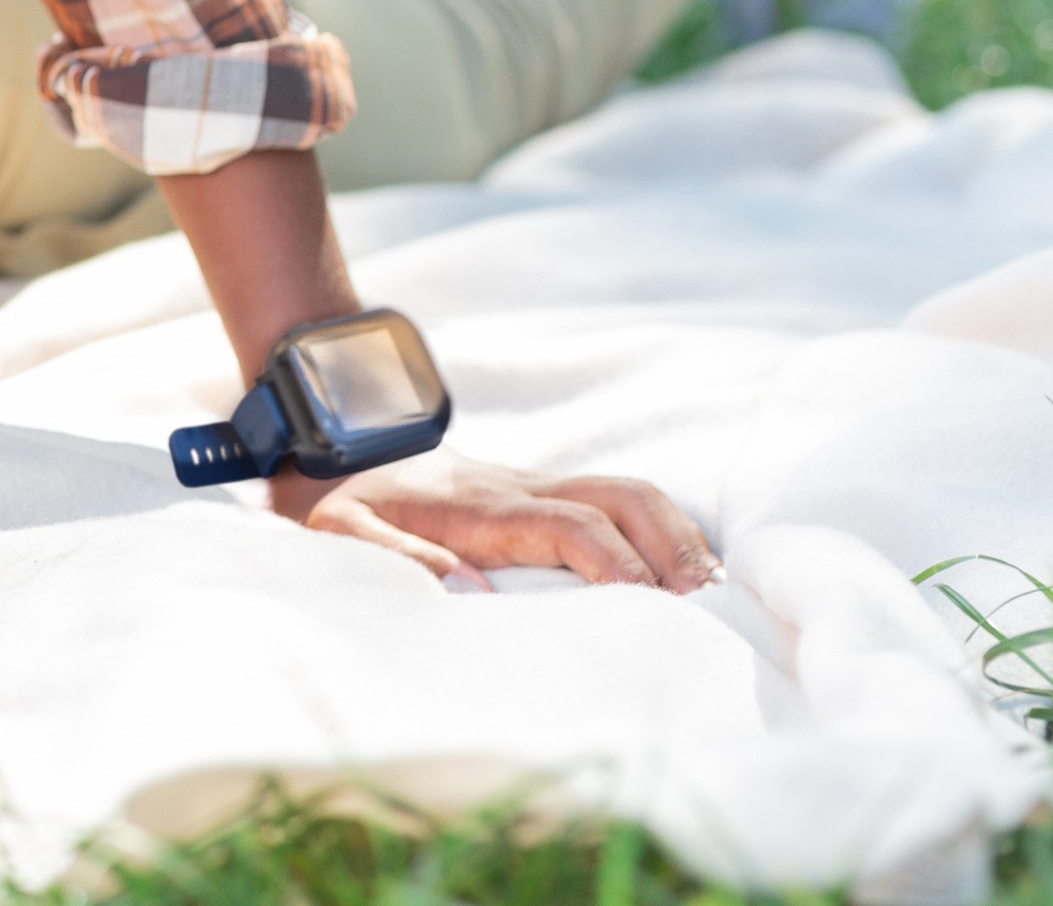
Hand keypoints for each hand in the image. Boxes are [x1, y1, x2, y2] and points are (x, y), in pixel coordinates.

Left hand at [279, 453, 718, 590]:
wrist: (338, 444)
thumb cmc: (345, 500)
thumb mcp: (343, 532)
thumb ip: (401, 558)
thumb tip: (472, 591)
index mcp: (481, 504)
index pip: (570, 526)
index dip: (614, 564)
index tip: (649, 608)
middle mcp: (521, 488)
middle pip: (621, 496)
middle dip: (672, 544)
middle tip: (710, 605)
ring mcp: (538, 485)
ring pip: (629, 491)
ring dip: (677, 535)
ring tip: (714, 592)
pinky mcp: (543, 494)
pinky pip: (616, 501)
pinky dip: (661, 529)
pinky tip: (685, 570)